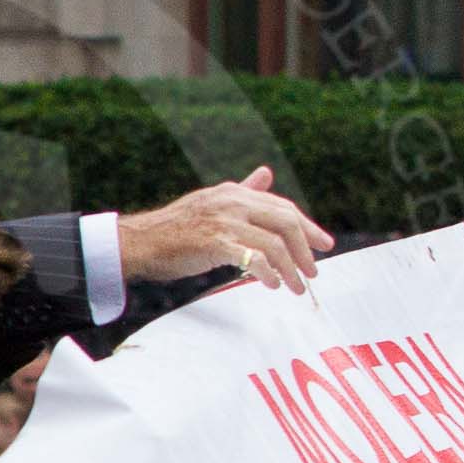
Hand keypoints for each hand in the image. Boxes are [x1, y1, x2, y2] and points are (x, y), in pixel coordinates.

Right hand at [114, 166, 333, 294]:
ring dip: (290, 269)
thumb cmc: (175, 229)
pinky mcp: (214, 243)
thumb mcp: (212, 204)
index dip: (308, 227)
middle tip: (313, 272)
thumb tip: (266, 174)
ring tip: (295, 288)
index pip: (283, 207)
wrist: (139, 242)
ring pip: (274, 244)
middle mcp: (232, 202)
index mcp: (234, 192)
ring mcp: (224, 221)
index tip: (324, 245)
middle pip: (285, 222)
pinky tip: (272, 284)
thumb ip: (243, 192)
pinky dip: (269, 273)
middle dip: (305, 249)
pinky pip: (254, 259)